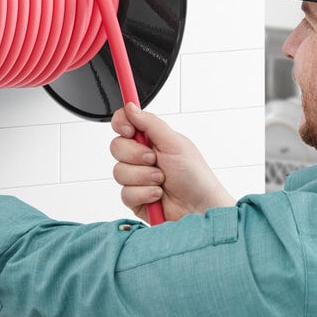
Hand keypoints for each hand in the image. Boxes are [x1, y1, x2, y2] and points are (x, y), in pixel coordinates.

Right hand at [110, 103, 234, 222]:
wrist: (200, 209)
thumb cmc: (195, 176)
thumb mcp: (175, 143)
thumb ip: (150, 123)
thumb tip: (131, 107)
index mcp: (150, 139)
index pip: (124, 123)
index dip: (121, 124)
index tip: (130, 130)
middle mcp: (140, 156)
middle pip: (116, 146)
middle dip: (135, 155)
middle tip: (154, 159)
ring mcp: (136, 177)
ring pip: (119, 171)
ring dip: (143, 177)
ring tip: (161, 181)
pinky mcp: (134, 197)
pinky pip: (124, 192)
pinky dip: (144, 194)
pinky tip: (158, 195)